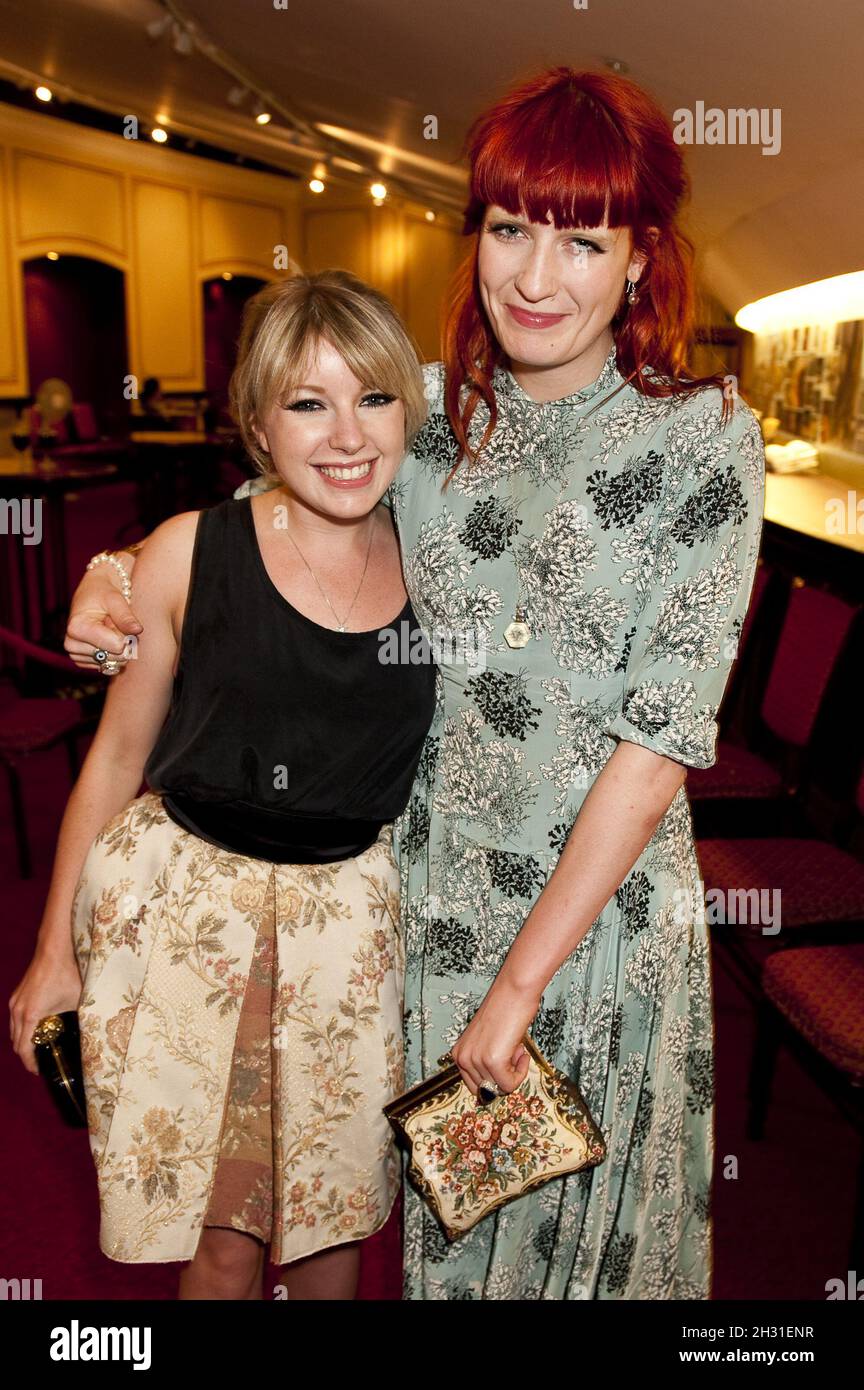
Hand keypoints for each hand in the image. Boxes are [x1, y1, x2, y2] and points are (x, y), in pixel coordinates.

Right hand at [9, 949, 82, 1074]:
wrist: (54, 950)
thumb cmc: (66, 973)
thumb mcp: (75, 1001)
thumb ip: (75, 1019)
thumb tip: (86, 1033)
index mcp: (31, 1015)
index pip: (24, 1049)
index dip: (31, 1063)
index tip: (40, 1071)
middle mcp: (18, 1011)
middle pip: (16, 1043)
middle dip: (27, 1056)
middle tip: (42, 1063)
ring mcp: (15, 1002)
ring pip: (14, 1031)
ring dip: (24, 1042)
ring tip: (40, 1049)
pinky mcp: (17, 996)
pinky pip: (15, 1020)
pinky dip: (22, 1029)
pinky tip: (37, 1030)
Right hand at [64, 557, 142, 668]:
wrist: (94, 594)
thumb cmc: (103, 592)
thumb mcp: (115, 599)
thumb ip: (125, 616)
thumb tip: (138, 630)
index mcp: (76, 628)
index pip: (116, 646)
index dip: (126, 634)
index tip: (116, 618)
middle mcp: (72, 645)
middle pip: (116, 657)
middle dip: (124, 641)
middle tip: (115, 623)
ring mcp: (77, 655)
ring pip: (115, 663)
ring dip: (121, 647)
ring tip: (110, 629)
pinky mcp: (84, 662)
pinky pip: (111, 667)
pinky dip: (115, 654)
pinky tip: (108, 639)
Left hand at [450, 976, 540, 1098]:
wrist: (514, 991)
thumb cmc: (505, 1011)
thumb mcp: (486, 1042)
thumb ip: (485, 1062)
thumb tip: (492, 1091)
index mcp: (459, 1054)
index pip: (475, 1086)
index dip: (495, 1077)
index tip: (505, 1060)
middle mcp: (462, 1058)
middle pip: (488, 1090)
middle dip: (504, 1076)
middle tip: (511, 1053)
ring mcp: (476, 1060)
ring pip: (500, 1088)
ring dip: (514, 1070)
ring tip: (515, 1046)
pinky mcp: (492, 1061)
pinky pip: (510, 1084)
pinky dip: (521, 1072)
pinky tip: (521, 1050)